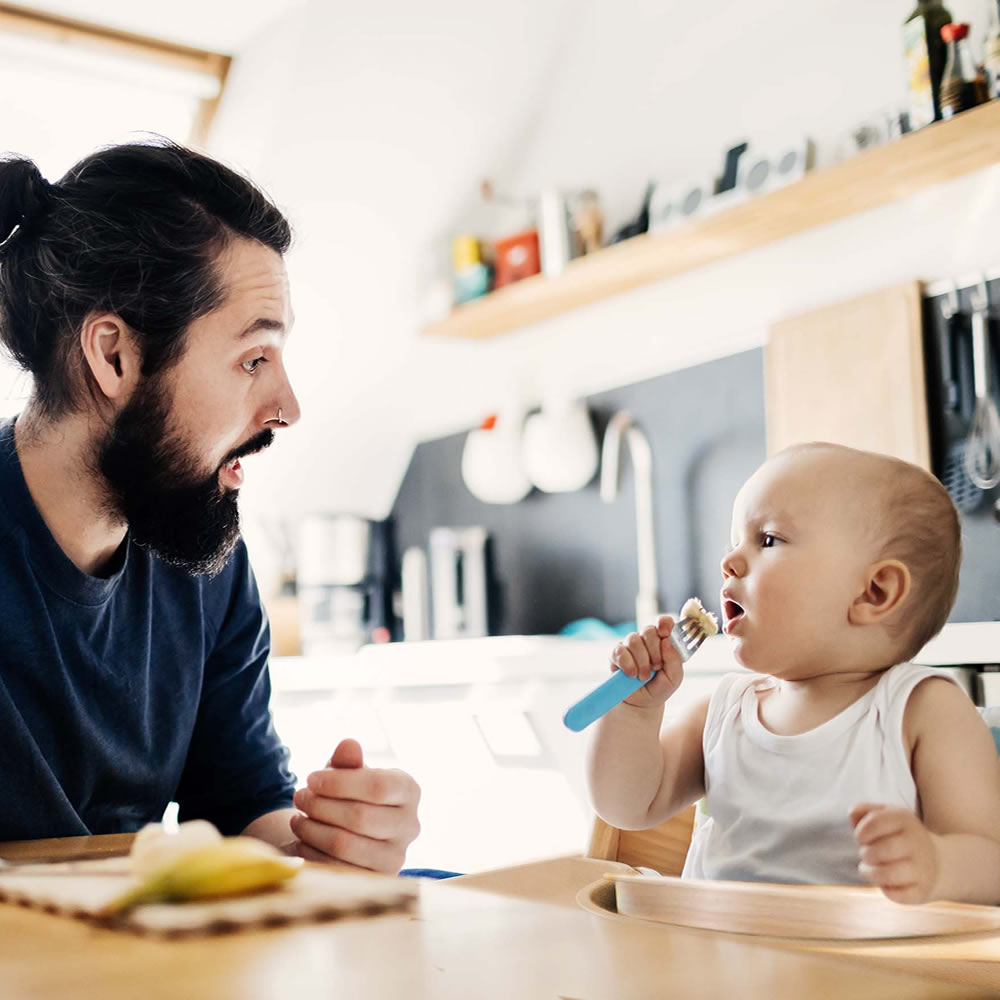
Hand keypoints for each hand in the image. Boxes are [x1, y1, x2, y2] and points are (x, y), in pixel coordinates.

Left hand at [290, 738, 420, 874]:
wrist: (348, 834)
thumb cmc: (348, 795)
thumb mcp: (346, 774)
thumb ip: (347, 760)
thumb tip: (348, 745)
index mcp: (409, 790)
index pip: (379, 786)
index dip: (339, 782)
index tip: (310, 778)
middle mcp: (410, 825)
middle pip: (361, 816)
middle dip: (321, 805)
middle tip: (298, 796)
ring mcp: (396, 857)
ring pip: (345, 843)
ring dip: (312, 828)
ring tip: (297, 817)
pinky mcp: (374, 881)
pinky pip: (335, 868)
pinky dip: (312, 851)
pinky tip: (302, 838)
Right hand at [611, 615, 684, 708]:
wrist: (642, 703)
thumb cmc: (660, 687)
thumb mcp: (674, 677)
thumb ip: (675, 660)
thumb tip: (666, 641)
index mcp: (663, 641)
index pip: (664, 622)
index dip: (664, 623)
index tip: (665, 633)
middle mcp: (646, 640)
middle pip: (649, 631)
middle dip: (654, 652)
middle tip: (656, 667)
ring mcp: (630, 645)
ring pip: (634, 640)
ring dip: (641, 662)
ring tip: (644, 676)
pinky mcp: (616, 654)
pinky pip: (620, 651)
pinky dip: (628, 664)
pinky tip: (631, 674)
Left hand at [850, 802, 939, 903]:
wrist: (939, 862)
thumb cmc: (897, 836)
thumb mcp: (884, 816)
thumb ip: (862, 811)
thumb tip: (852, 816)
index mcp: (904, 820)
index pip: (875, 822)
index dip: (861, 832)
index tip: (861, 838)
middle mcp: (917, 842)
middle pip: (881, 850)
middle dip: (865, 854)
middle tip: (866, 854)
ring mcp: (923, 868)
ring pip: (889, 875)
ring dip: (871, 873)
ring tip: (868, 869)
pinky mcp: (923, 890)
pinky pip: (898, 895)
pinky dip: (886, 890)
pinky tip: (886, 883)